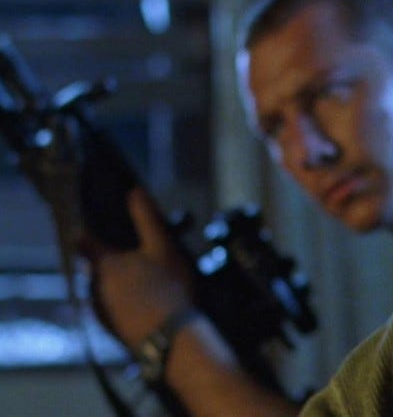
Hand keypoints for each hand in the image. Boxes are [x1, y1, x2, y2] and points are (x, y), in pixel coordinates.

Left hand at [79, 187, 194, 346]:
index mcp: (104, 263)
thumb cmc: (169, 289)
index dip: (89, 233)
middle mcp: (94, 286)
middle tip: (141, 261)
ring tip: (148, 286)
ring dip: (119, 285)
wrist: (171, 340)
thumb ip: (147, 219)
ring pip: (105, 289)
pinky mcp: (110, 329)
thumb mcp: (163, 247)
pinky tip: (148, 307)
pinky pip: (113, 308)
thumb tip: (135, 191)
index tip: (99, 230)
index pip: (84, 241)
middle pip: (97, 267)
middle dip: (114, 262)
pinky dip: (125, 304)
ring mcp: (100, 310)